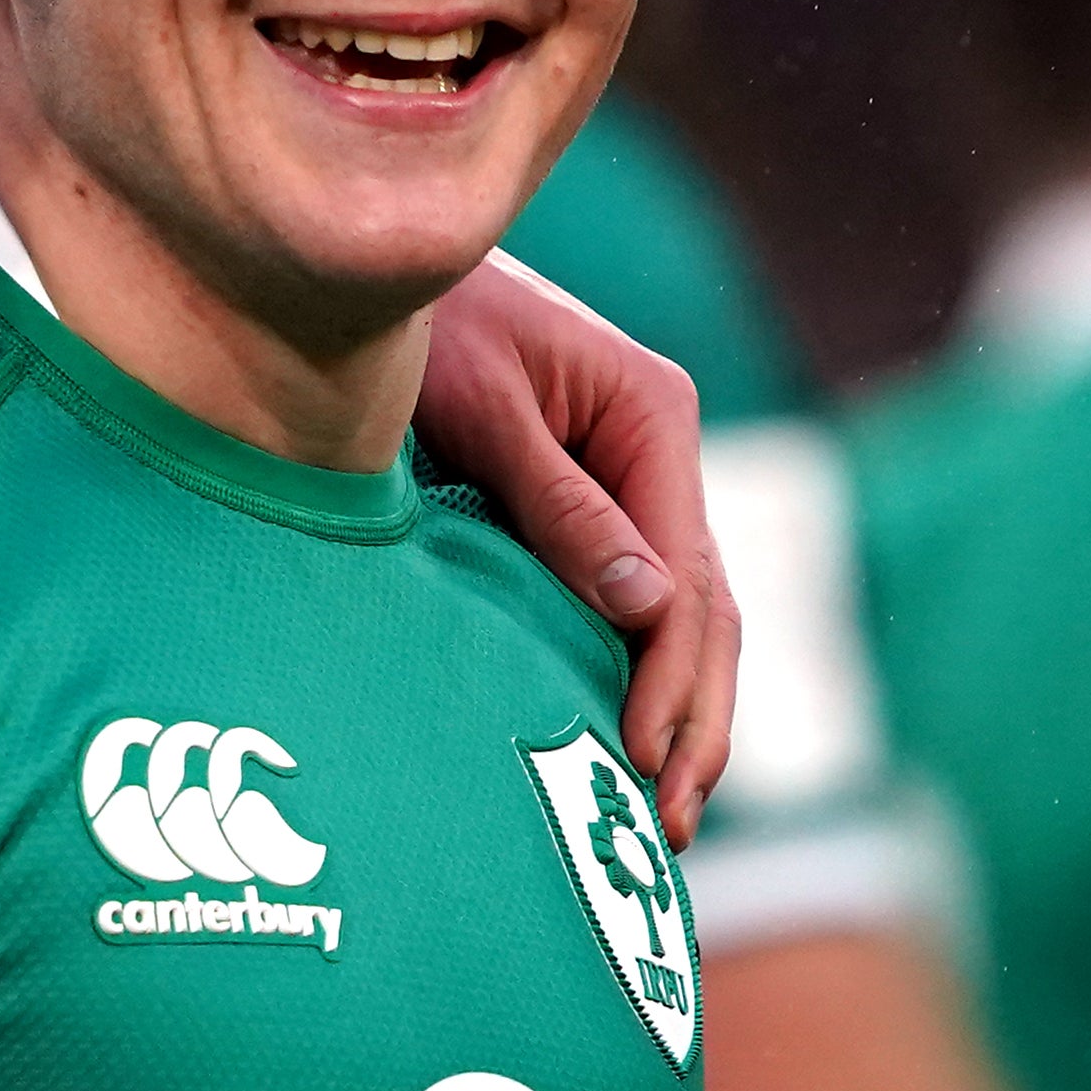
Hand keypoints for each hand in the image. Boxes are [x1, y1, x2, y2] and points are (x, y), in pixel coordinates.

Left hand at [414, 262, 733, 838]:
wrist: (382, 270)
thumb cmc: (427, 325)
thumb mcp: (485, 408)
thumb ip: (559, 505)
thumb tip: (643, 608)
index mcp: (653, 414)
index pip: (684, 577)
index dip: (669, 679)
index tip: (639, 756)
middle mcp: (661, 446)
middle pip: (708, 607)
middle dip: (695, 718)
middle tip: (671, 819)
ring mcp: (637, 475)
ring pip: (686, 613)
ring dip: (683, 711)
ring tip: (667, 811)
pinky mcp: (598, 497)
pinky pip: (641, 598)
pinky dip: (646, 672)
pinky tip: (633, 740)